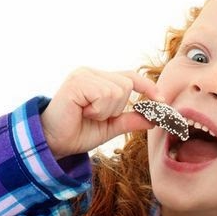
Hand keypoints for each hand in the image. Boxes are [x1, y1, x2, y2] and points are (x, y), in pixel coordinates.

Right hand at [40, 67, 163, 159]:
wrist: (54, 142)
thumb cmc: (78, 133)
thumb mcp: (111, 128)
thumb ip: (130, 120)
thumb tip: (154, 118)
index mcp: (100, 80)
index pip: (130, 77)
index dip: (147, 87)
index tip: (161, 100)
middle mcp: (92, 73)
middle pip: (126, 85)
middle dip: (117, 108)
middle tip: (96, 116)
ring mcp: (83, 75)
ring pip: (117, 90)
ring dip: (106, 110)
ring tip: (88, 114)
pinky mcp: (77, 81)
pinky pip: (104, 94)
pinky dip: (98, 109)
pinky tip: (83, 112)